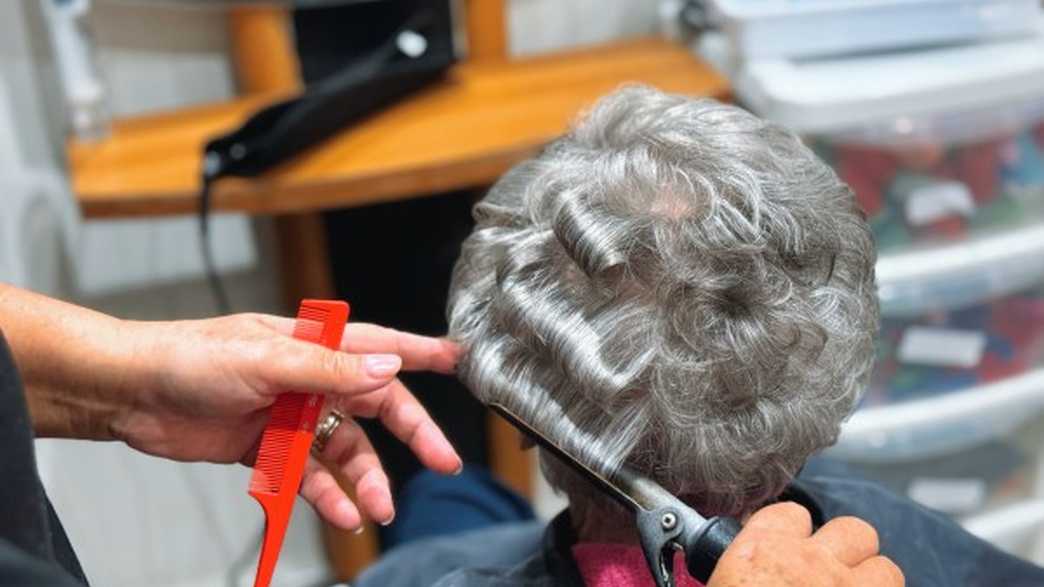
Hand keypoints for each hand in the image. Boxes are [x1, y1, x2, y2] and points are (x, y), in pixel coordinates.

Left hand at [109, 313, 463, 530]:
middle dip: (413, 435)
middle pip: (376, 408)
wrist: (132, 393)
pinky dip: (326, 495)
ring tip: (379, 507)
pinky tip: (342, 513)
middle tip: (442, 460)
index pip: (380, 345)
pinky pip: (309, 475)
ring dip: (366, 478)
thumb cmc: (191, 357)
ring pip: (346, 450)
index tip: (460, 360)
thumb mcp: (266, 358)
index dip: (422, 353)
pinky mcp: (268, 448)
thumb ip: (331, 368)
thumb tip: (388, 368)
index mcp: (314, 345)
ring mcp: (291, 415)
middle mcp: (310, 379)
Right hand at [707, 503, 903, 586]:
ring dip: (874, 583)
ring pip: (886, 568)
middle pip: (852, 531)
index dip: (792, 530)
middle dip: (848, 550)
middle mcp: (812, 564)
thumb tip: (744, 584)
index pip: (789, 515)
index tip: (789, 546)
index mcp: (763, 554)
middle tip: (831, 575)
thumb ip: (738, 583)